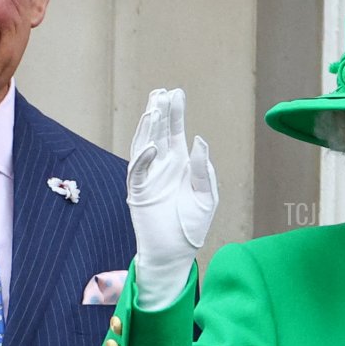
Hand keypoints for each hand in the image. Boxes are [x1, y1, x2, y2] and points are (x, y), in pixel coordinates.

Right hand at [127, 88, 217, 309]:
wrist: (175, 253)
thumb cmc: (192, 226)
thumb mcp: (207, 196)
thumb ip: (202, 169)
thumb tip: (199, 140)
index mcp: (180, 164)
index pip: (176, 132)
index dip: (176, 113)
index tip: (176, 92)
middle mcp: (162, 166)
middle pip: (159, 133)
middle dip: (160, 112)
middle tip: (161, 92)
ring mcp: (148, 177)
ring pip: (144, 145)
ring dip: (148, 128)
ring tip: (153, 108)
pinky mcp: (138, 192)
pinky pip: (137, 171)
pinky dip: (143, 158)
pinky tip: (153, 146)